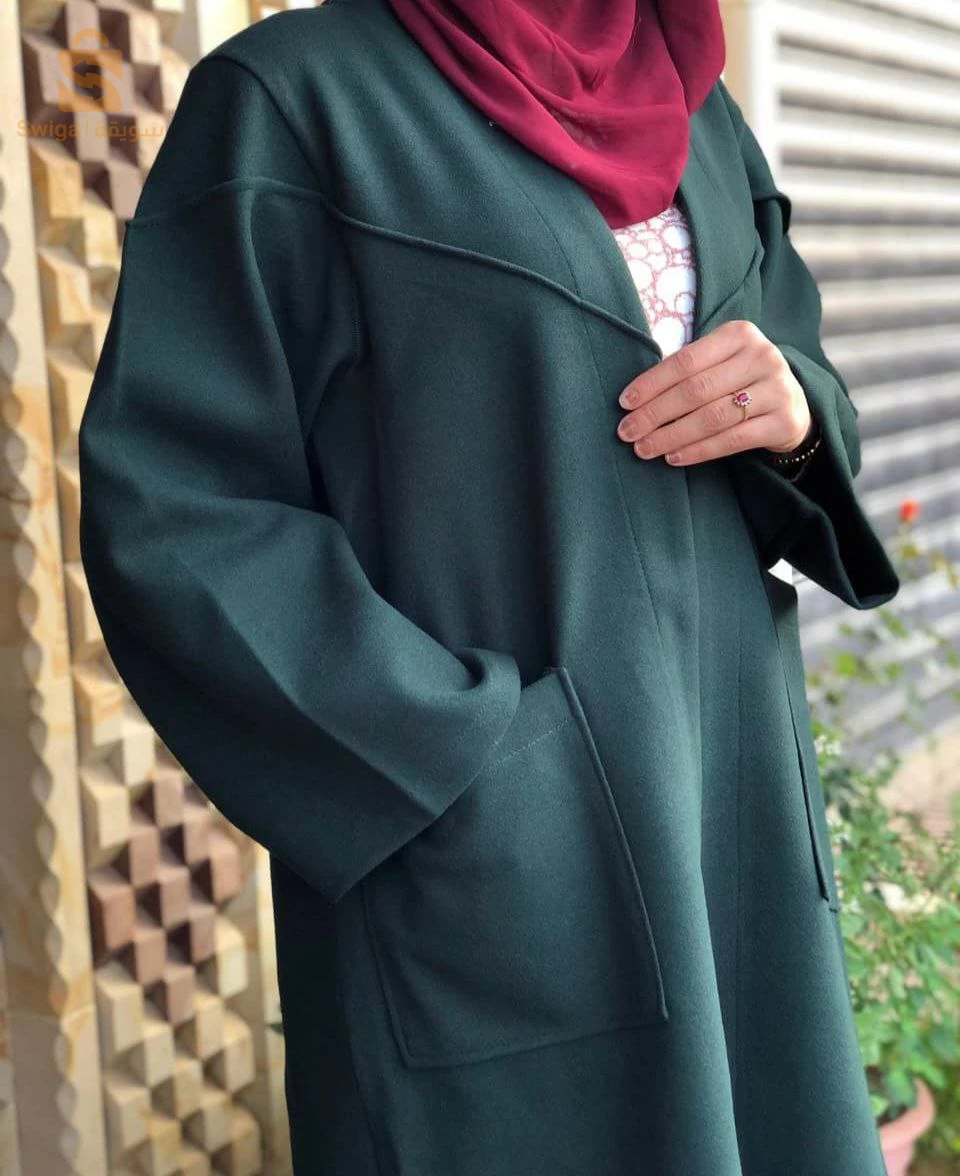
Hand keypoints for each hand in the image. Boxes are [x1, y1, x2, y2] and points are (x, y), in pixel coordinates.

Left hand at [616, 320, 811, 466]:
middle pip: (695, 390)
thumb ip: (688, 372)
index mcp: (739, 334)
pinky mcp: (784, 421)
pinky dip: (698, 451)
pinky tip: (674, 457)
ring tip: (644, 449)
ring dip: (671, 436)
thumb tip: (634, 400)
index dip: (651, 383)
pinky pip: (731, 440)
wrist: (794, 405)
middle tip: (627, 432)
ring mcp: (777, 388)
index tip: (624, 403)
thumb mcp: (720, 364)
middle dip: (655, 414)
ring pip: (712, 417)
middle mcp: (762, 356)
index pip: (685, 361)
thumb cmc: (741, 382)